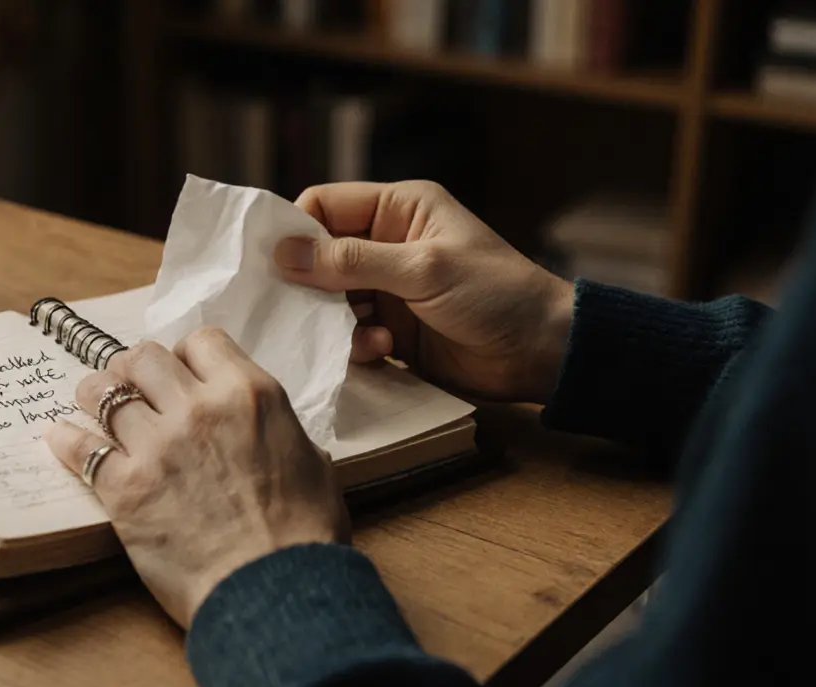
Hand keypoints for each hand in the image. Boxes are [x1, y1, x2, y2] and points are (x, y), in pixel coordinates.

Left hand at [44, 330, 347, 627]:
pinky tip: (62, 438)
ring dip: (95, 394)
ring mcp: (157, 446)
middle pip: (144, 357)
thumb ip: (277, 430)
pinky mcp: (124, 489)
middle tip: (131, 385)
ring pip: (102, 392)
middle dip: (134, 368)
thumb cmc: (304, 535)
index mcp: (249, 393)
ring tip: (92, 404)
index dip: (188, 355)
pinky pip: (80, 448)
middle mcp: (198, 408)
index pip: (201, 341)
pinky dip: (67, 440)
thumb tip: (263, 428)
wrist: (276, 591)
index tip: (181, 372)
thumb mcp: (311, 462)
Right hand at [275, 181, 572, 403]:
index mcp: (399, 209)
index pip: (325, 205)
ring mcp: (388, 289)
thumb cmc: (495, 293)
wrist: (542, 352)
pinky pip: (350, 333)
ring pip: (330, 299)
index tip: (273, 263)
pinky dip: (356, 343)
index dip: (296, 230)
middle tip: (293, 307)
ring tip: (363, 331)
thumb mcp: (423, 268)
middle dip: (308, 282)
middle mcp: (388, 244)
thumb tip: (285, 253)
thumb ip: (353, 261)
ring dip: (335, 320)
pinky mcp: (392, 330)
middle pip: (320, 256)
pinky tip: (381, 348)